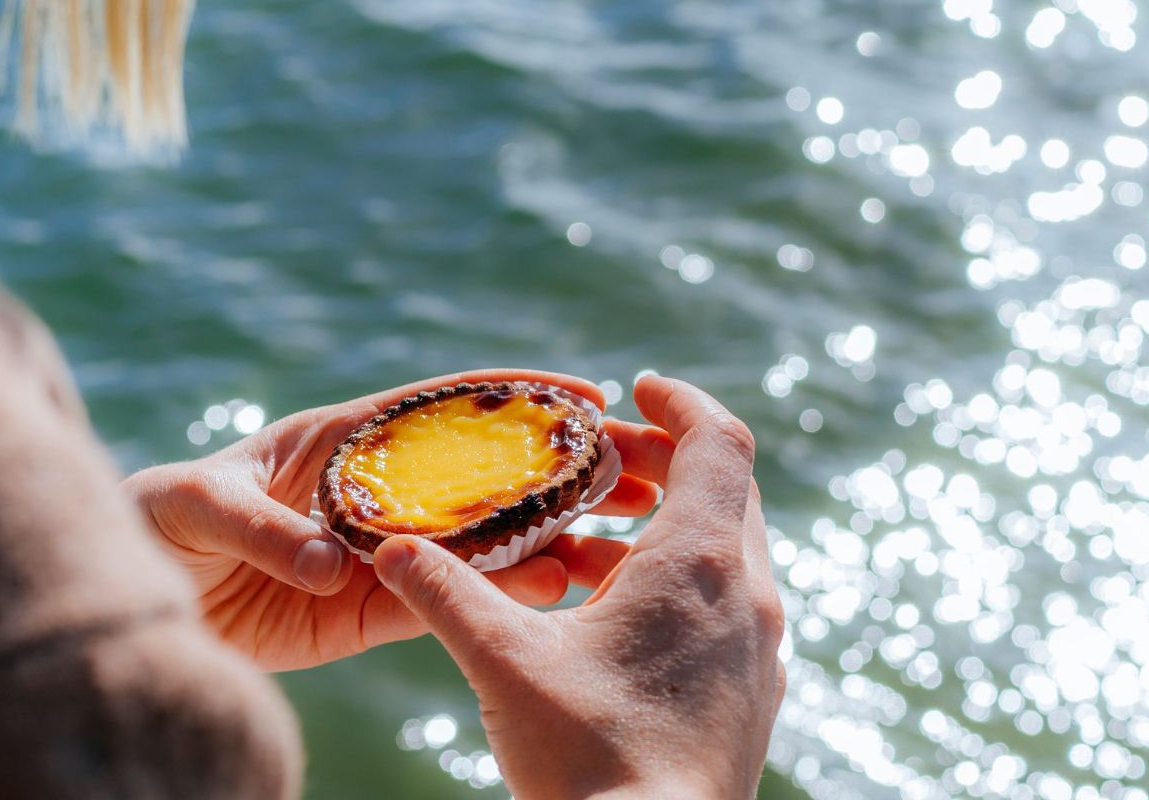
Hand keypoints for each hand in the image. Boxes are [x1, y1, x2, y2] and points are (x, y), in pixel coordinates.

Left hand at [122, 369, 667, 671]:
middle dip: (558, 470)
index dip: (512, 395)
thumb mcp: (193, 503)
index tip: (584, 392)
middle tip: (633, 474)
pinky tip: (553, 591)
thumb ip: (261, 525)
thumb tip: (330, 564)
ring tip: (614, 543)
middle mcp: (372, 491)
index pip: (440, 406)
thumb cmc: (149, 520)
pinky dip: (497, 597)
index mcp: (341, 437)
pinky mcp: (365, 612)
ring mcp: (376, 552)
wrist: (124, 597)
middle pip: (481, 473)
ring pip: (478, 542)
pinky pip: (442, 601)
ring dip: (546, 538)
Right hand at [371, 375, 785, 798]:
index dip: (678, 402)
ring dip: (657, 531)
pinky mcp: (750, 698)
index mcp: (701, 564)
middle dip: (659, 463)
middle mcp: (749, 597)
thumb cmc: (589, 761)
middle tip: (593, 461)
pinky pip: (722, 609)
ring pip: (722, 554)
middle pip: (723, 491)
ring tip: (577, 546)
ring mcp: (758, 653)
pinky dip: (672, 585)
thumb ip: (444, 593)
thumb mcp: (502, 662)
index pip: (717, 440)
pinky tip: (604, 619)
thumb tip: (391, 548)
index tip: (631, 389)